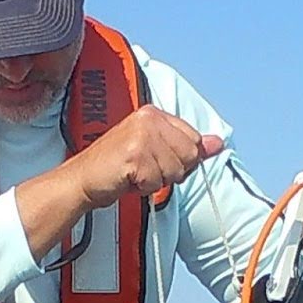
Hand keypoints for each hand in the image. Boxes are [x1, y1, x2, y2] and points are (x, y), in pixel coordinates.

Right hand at [64, 105, 223, 210]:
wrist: (83, 179)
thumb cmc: (118, 168)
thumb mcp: (157, 153)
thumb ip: (188, 147)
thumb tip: (218, 143)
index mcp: (155, 114)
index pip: (193, 141)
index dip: (180, 160)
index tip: (156, 161)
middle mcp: (149, 119)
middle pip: (189, 156)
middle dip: (170, 172)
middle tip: (144, 170)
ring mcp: (142, 136)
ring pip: (175, 171)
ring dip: (156, 181)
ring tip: (135, 174)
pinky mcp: (134, 155)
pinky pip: (157, 182)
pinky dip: (144, 188)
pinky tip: (128, 180)